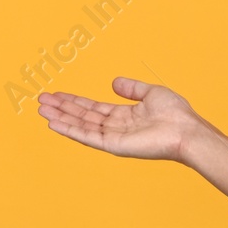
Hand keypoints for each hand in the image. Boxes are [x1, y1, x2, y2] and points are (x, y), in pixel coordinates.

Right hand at [37, 77, 198, 160]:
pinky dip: (69, 130)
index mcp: (125, 115)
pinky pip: (87, 136)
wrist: (186, 130)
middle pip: (83, 116)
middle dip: (62, 107)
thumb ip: (131, 88)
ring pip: (81, 125)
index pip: (93, 108)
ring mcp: (113, 137)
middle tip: (41, 99)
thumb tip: (113, 82)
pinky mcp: (113, 145)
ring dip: (60, 117)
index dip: (75, 101)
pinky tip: (54, 123)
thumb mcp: (151, 93)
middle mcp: (116, 127)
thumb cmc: (176, 114)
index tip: (57, 94)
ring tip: (41, 109)